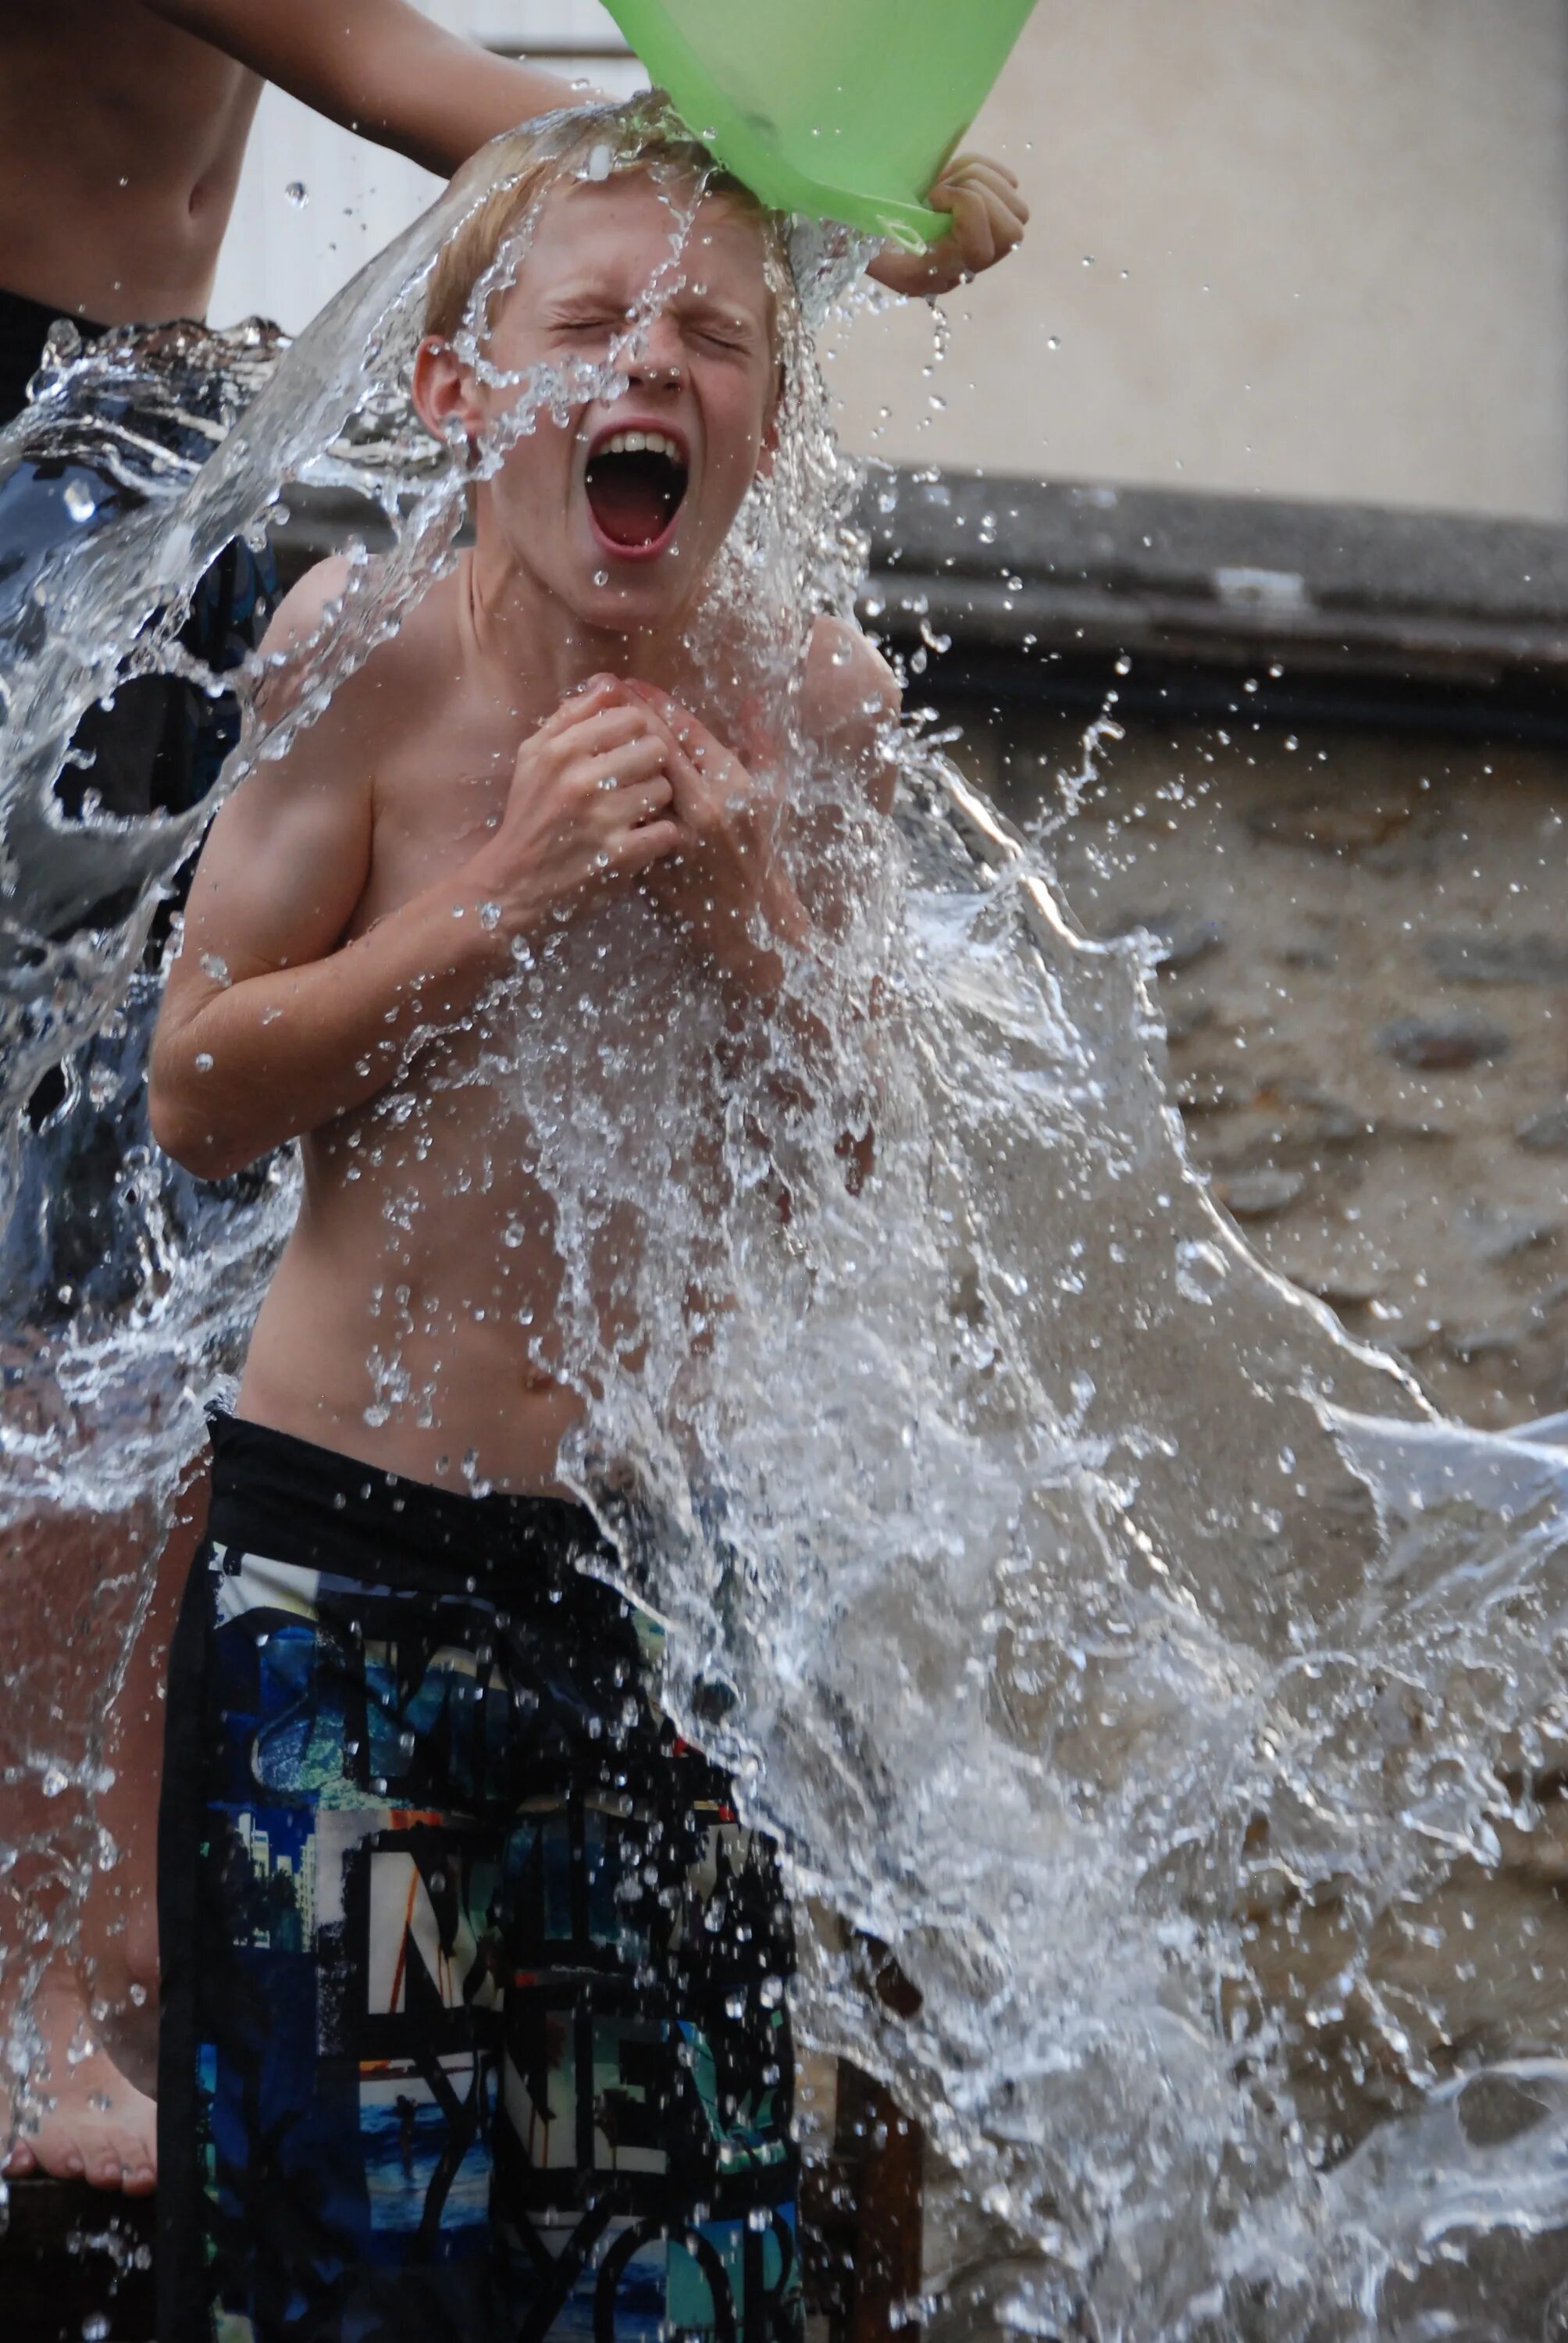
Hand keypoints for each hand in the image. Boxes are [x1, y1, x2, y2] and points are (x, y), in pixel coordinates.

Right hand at [467, 677, 680, 938]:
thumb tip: (610, 683)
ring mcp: (603, 819)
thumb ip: (571, 716)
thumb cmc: (529, 813)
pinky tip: (641, 838)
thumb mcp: (534, 757)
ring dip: (656, 802)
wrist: (513, 883)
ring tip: (635, 812)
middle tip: (634, 784)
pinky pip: (667, 830)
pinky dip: (660, 835)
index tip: (625, 753)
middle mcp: (581, 780)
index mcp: (561, 750)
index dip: (636, 734)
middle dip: (649, 766)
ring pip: (664, 789)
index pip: (631, 718)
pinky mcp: (619, 856)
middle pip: (655, 749)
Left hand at [622, 682, 786, 969]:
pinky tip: (594, 772)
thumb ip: (761, 745)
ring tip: (592, 726)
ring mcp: (677, 835)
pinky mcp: (656, 860)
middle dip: (627, 717)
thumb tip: (751, 702)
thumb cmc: (763, 849)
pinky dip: (610, 791)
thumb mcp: (772, 794)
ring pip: (633, 782)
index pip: (686, 730)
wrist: (752, 915)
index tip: (634, 684)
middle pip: (653, 748)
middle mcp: (704, 807)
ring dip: (611, 751)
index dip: (657, 702)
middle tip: (605, 694)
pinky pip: (625, 817)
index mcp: (733, 784)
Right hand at [867, 154, 1028, 298]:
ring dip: (980, 179)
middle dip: (977, 195)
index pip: (981, 248)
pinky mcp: (998, 216)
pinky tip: (958, 177)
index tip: (931, 198)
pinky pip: (1011, 185)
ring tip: (946, 182)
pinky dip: (986, 170)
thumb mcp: (861, 242)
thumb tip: (845, 229)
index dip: (963, 210)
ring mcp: (991, 243)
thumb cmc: (869, 237)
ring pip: (1017, 207)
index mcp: (942, 273)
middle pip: (1012, 230)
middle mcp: (972, 266)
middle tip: (941, 190)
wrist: (882, 235)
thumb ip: (856, 240)